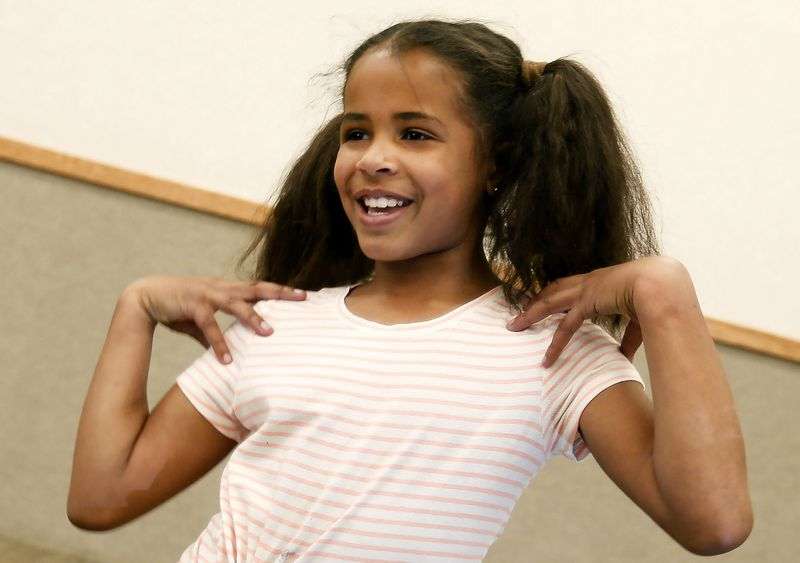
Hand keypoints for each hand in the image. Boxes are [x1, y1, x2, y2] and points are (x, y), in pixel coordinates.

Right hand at [124, 275, 305, 363]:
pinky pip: (208, 326)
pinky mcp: (192, 305)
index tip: (304, 294)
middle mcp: (222, 288)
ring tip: (269, 332)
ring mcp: (208, 294)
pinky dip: (218, 343)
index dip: (282, 290)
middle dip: (280, 293)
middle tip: (303, 298)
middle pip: (258, 288)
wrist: (145, 296)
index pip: (261, 287)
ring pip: (236, 304)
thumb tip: (230, 355)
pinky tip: (227, 360)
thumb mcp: (203, 319)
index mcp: (228, 288)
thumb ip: (218, 333)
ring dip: (253, 317)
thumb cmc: (179, 306)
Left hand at [505, 256, 684, 367]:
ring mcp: (586, 290)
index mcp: (602, 280)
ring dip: (530, 315)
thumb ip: (629, 337)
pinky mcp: (587, 303)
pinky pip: (565, 327)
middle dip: (534, 301)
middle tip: (518, 313)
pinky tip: (547, 359)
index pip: (570, 285)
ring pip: (549, 303)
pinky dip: (555, 344)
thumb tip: (625, 356)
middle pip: (552, 290)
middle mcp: (590, 282)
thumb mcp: (641, 317)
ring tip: (514, 327)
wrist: (662, 284)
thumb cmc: (659, 295)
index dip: (555, 293)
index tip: (541, 300)